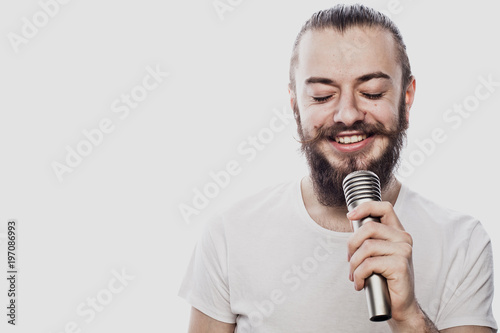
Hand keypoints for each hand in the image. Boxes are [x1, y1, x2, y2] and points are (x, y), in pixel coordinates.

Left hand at [346, 201, 421, 325]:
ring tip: (354, 275)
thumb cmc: (385, 279)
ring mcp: (403, 251)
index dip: (366, 207)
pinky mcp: (400, 265)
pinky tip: (360, 283)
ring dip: (353, 264)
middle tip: (349, 260)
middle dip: (352, 244)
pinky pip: (369, 264)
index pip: (384, 208)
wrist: (400, 305)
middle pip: (369, 227)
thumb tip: (353, 219)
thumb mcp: (376, 254)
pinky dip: (359, 275)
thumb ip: (368, 237)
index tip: (350, 216)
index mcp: (397, 232)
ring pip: (366, 247)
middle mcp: (403, 239)